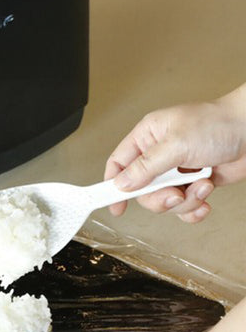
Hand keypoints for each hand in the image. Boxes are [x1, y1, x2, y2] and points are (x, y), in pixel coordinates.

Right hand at [105, 83, 245, 222]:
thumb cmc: (219, 124)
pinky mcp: (194, 184)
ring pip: (164, 201)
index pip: (119, 164)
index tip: (114, 206)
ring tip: (202, 186)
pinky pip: (183, 207)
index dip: (113, 186)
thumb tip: (122, 184)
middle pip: (142, 191)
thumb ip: (146, 166)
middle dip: (161, 198)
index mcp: (148, 137)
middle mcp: (159, 155)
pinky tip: (205, 197)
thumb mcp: (176, 144)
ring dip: (185, 201)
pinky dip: (195, 207)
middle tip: (176, 193)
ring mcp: (177, 171)